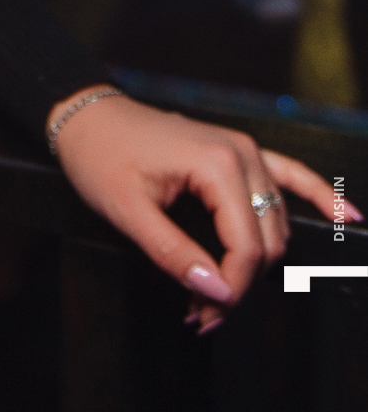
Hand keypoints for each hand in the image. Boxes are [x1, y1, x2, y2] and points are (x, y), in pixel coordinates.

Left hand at [48, 87, 356, 331]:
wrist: (87, 115)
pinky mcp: (240, 152)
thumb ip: (175, 254)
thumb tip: (219, 291)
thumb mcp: (127, 211)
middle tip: (199, 313)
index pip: (246, 247)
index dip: (230, 289)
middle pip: (264, 242)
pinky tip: (346, 216)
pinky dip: (318, 195)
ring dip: (256, 264)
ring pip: (273, 225)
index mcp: (217, 163)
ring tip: (216, 299)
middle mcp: (242, 153)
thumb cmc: (100, 155)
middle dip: (238, 284)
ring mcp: (245, 149)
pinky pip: (290, 175)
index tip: (202, 313)